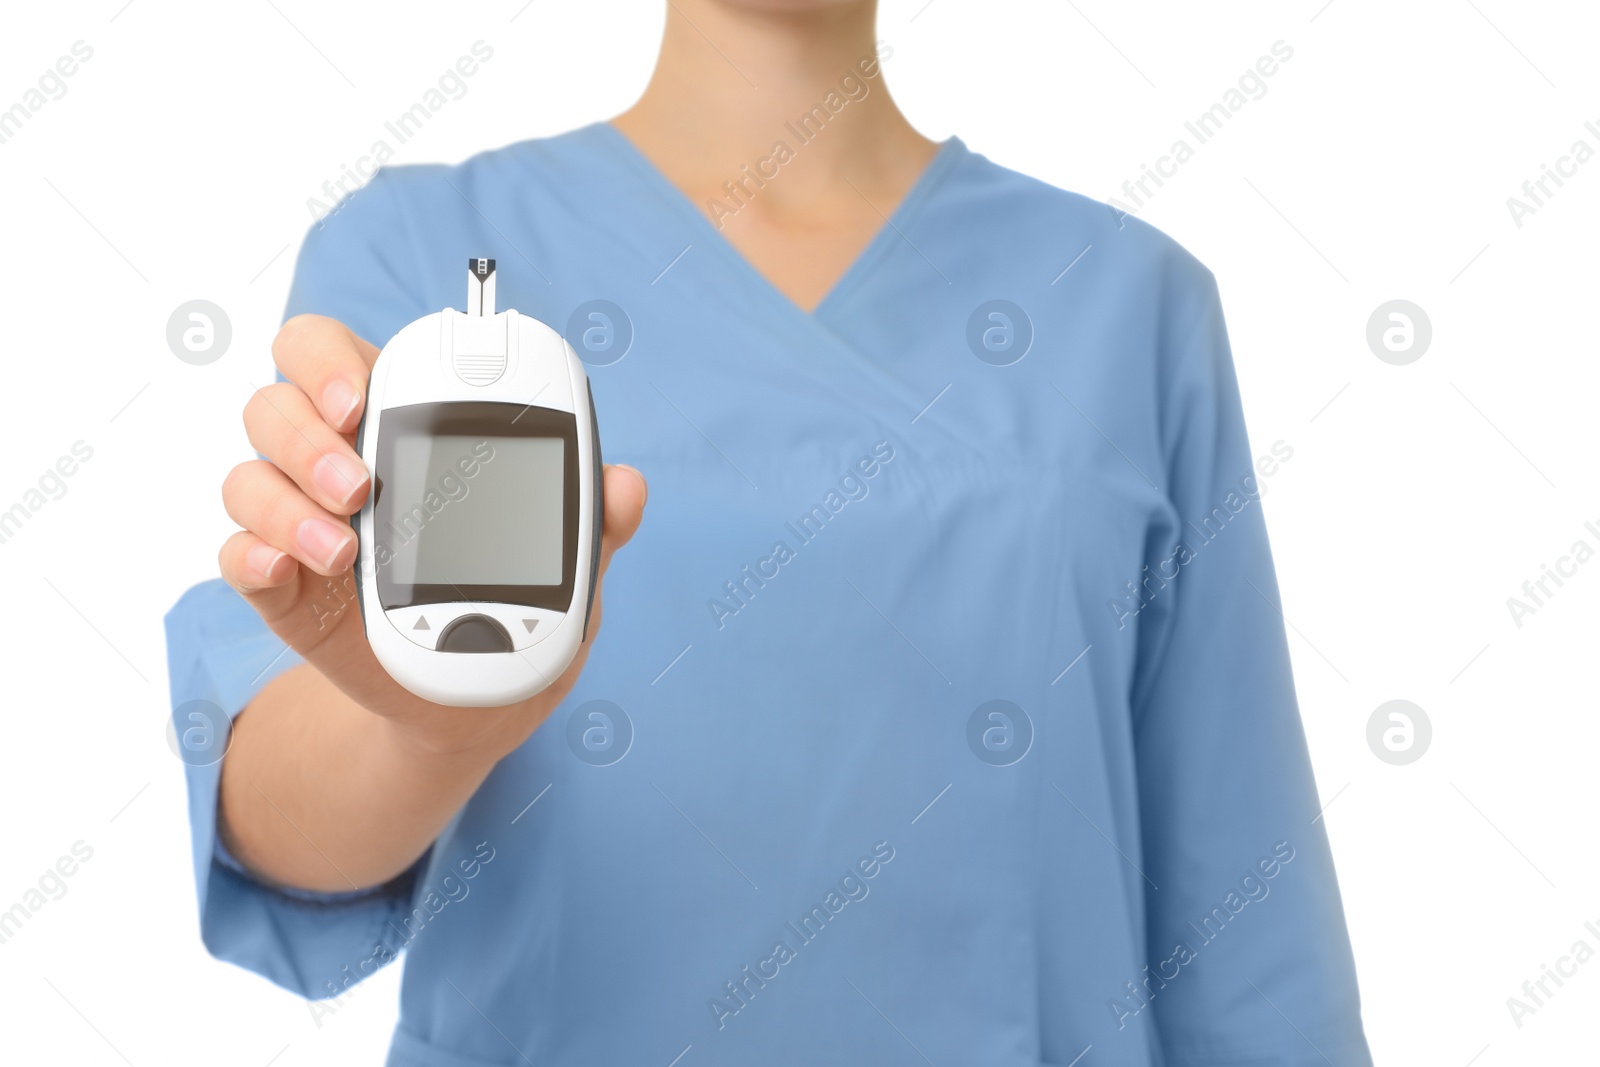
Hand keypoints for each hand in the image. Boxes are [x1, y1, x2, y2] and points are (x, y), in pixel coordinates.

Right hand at [217, 314, 646, 759]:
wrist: (476, 698)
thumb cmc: (515, 601)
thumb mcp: (562, 561)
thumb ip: (592, 519)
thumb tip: (625, 486)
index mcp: (400, 427)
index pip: (334, 356)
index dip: (331, 360)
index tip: (366, 396)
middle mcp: (334, 462)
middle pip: (275, 401)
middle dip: (305, 430)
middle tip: (358, 481)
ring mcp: (300, 522)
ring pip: (250, 474)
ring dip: (288, 502)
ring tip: (343, 547)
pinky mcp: (280, 587)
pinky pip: (237, 554)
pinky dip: (256, 555)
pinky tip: (292, 570)